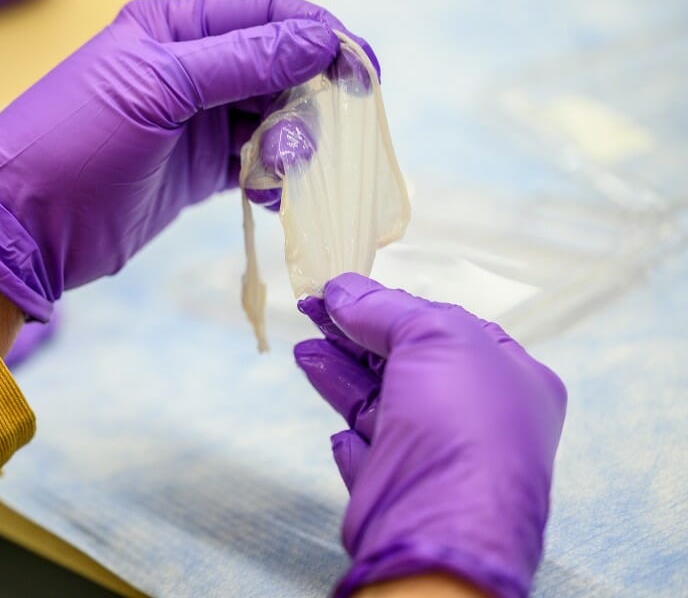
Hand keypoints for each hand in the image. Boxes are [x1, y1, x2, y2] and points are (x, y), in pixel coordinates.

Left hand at [0, 0, 368, 320]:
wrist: (27, 227)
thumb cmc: (77, 143)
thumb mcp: (158, 90)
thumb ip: (241, 62)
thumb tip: (318, 39)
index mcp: (174, 27)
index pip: (266, 14)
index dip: (318, 36)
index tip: (362, 70)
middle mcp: (189, 68)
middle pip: (278, 66)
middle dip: (310, 96)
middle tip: (325, 134)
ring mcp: (194, 121)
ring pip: (272, 116)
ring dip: (294, 140)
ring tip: (288, 167)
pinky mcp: (197, 171)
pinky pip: (255, 162)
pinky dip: (273, 176)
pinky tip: (272, 194)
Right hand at [295, 273, 566, 597]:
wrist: (440, 523)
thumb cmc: (461, 421)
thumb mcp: (433, 336)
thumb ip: (386, 308)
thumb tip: (342, 290)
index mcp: (509, 376)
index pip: (444, 328)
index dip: (390, 305)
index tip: (340, 291)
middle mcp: (477, 415)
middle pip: (406, 360)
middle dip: (356, 333)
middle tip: (310, 309)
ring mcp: (436, 453)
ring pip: (380, 400)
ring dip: (339, 370)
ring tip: (304, 348)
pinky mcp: (398, 485)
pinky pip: (369, 449)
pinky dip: (348, 433)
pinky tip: (334, 423)